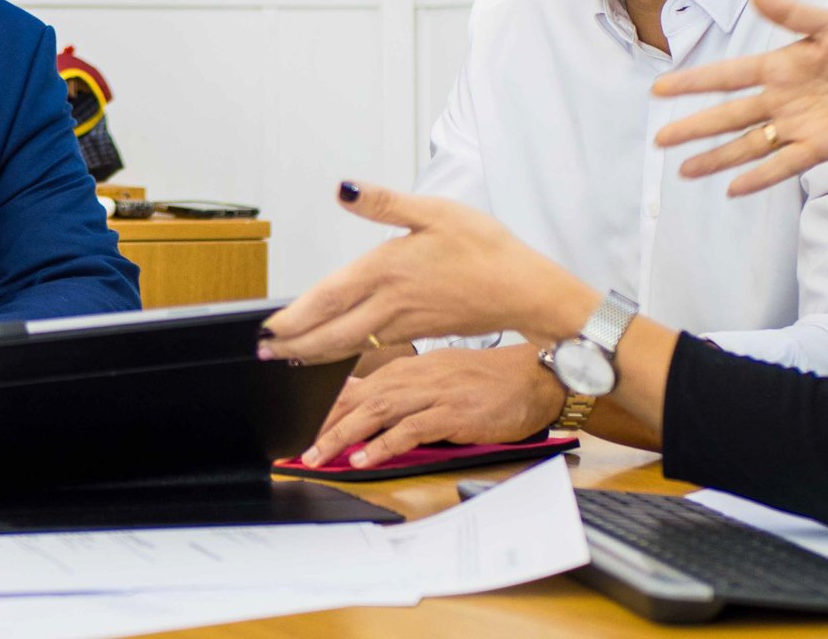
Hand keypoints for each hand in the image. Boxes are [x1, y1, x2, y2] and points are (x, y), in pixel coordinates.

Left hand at [259, 182, 592, 364]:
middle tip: (263, 353)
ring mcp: (404, 322)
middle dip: (293, 345)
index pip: (327, 299)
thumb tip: (343, 188)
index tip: (266, 329)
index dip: (293, 317)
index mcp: (386, 270)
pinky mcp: (418, 331)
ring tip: (289, 357)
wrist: (526, 290)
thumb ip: (384, 202)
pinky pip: (371, 345)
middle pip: (330, 333)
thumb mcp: (434, 211)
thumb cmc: (484, 247)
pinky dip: (345, 352)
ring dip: (315, 352)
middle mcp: (389, 302)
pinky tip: (337, 351)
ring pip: (349, 344)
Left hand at [300, 346, 563, 468]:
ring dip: (342, 436)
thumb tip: (361, 401)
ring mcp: (430, 394)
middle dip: (322, 426)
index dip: (321, 409)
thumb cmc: (485, 380)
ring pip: (374, 413)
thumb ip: (398, 390)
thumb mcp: (434, 377)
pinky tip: (364, 458)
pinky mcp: (450, 414)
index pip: (353, 388)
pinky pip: (409, 430)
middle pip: (355, 401)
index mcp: (404, 370)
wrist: (531, 378)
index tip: (296, 428)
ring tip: (318, 457)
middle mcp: (411, 378)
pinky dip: (383, 444)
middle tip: (296, 450)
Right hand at [652, 0, 827, 194]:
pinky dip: (758, 177)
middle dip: (693, 128)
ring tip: (683, 171)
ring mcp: (799, 126)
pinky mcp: (821, 148)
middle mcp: (782, 100)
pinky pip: (783, 165)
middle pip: (728, 115)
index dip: (693, 82)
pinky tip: (732, 189)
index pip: (727, 76)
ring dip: (716, 158)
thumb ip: (793, 13)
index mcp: (781, 67)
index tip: (660, 88)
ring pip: (747, 145)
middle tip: (659, 139)